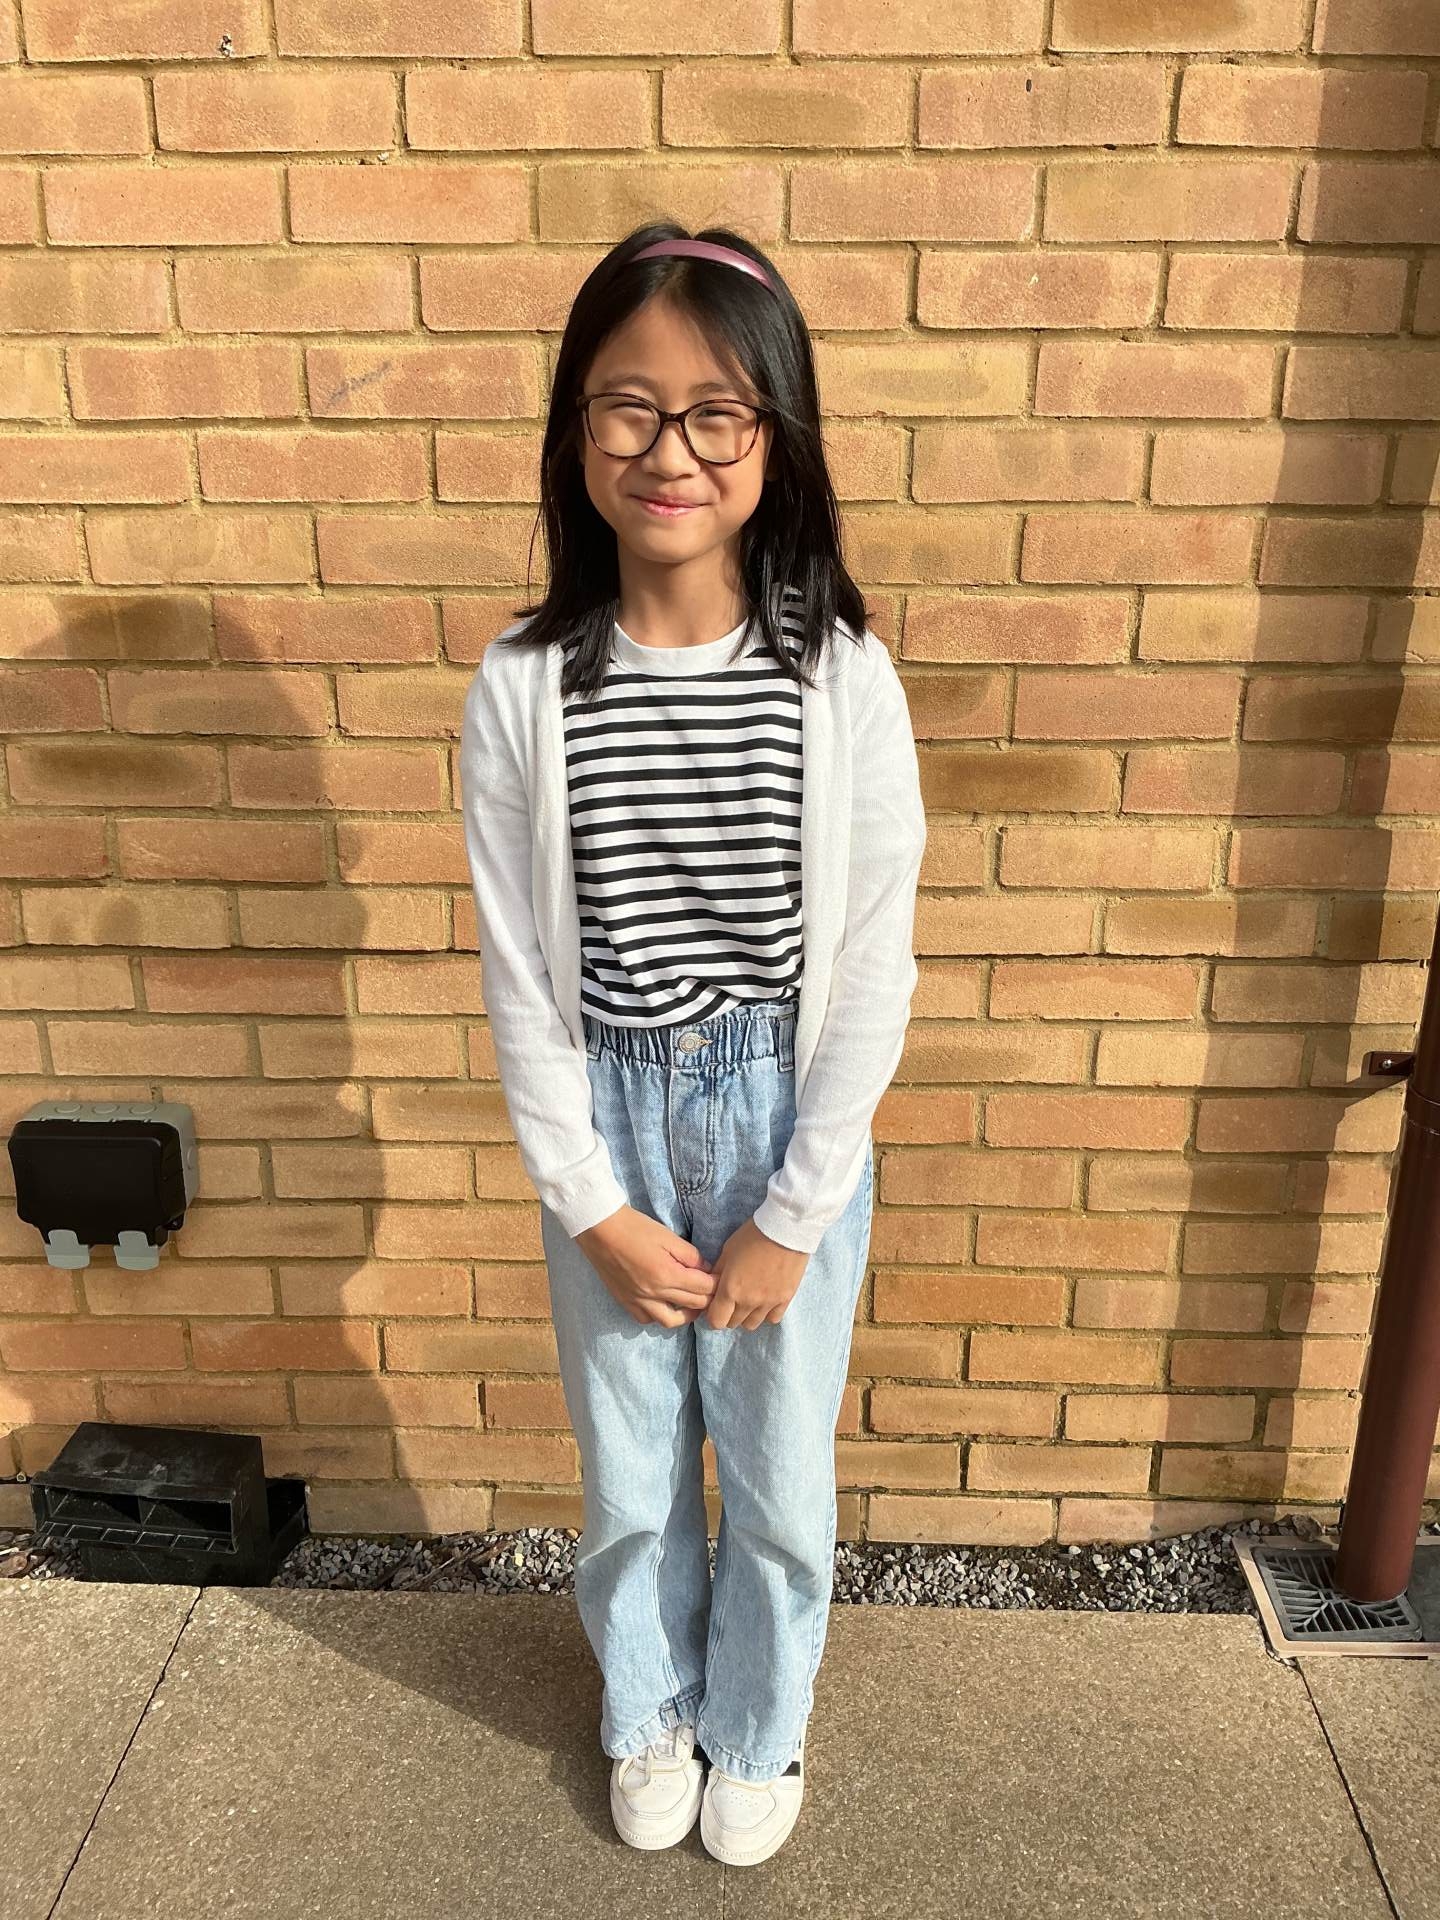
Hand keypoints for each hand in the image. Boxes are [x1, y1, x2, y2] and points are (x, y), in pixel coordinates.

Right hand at [575, 1205, 715, 1327]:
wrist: (600, 1229)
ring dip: (686, 1314)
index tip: (722, 1279)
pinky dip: (659, 1315)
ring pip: (670, 1321)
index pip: (703, 1288)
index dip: (717, 1284)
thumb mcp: (668, 1237)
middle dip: (707, 1299)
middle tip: (713, 1291)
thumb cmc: (635, 1227)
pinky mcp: (625, 1301)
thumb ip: (691, 1256)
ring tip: (692, 1303)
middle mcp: (654, 1293)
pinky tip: (663, 1304)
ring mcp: (638, 1300)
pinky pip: (646, 1319)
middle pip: (692, 1305)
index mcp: (667, 1275)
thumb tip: (705, 1270)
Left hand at [703, 1216, 809, 1330]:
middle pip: (733, 1323)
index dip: (713, 1314)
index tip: (716, 1305)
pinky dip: (766, 1313)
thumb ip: (719, 1273)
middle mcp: (748, 1302)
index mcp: (730, 1290)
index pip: (716, 1321)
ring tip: (749, 1300)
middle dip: (729, 1314)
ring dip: (747, 1315)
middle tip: (732, 1299)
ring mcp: (768, 1303)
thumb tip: (713, 1288)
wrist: (785, 1229)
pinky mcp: (785, 1299)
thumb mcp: (727, 1251)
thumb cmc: (752, 1236)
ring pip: (752, 1325)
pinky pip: (772, 1319)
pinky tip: (765, 1301)